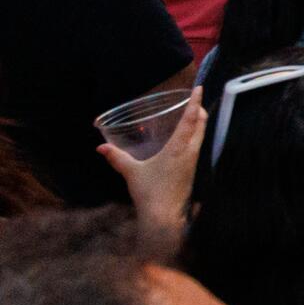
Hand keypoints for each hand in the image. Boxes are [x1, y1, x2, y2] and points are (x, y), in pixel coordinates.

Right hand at [99, 88, 203, 239]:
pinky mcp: (192, 170)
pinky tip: (187, 139)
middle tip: (195, 99)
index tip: (199, 88)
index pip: (191, 120)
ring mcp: (193, 162)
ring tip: (193, 114)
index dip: (195, 102)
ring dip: (199, 123)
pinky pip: (197, 146)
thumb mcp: (131, 172)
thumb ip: (117, 158)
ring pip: (201, 135)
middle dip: (200, 110)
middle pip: (201, 125)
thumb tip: (100, 147)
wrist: (164, 216)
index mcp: (178, 148)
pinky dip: (196, 136)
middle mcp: (190, 152)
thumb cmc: (149, 192)